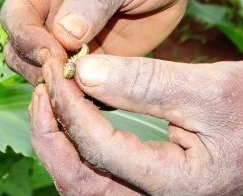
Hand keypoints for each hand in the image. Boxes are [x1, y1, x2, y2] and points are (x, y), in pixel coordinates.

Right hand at [0, 0, 192, 83]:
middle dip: (37, 67)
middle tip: (71, 75)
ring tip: (87, 88)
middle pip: (19, 50)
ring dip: (57, 86)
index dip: (25, 37)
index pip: (15, 15)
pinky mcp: (90, 64)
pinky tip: (99, 97)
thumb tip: (64, 35)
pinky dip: (80, 97)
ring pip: (42, 73)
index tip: (54, 52)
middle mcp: (50, 17)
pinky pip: (75, 86)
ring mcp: (68, 43)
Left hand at [32, 56, 242, 194]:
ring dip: (57, 141)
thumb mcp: (209, 89)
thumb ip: (146, 84)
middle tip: (42, 89)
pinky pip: (95, 174)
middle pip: (77, 182)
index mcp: (175, 185)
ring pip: (81, 182)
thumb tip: (84, 73)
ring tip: (49, 100)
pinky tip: (72, 115)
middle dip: (49, 132)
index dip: (70, 105)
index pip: (98, 148)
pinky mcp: (143, 185)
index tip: (58, 69)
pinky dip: (74, 145)